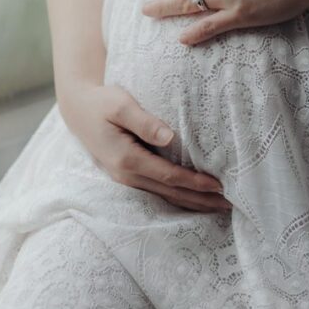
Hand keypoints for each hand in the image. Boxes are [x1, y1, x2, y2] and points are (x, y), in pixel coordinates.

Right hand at [57, 81, 231, 212]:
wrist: (78, 109)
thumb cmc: (101, 102)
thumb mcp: (120, 104)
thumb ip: (144, 121)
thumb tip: (169, 137)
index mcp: (126, 160)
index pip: (169, 177)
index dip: (195, 183)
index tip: (219, 186)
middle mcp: (126, 176)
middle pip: (170, 193)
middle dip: (200, 200)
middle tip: (230, 206)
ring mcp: (125, 179)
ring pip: (165, 196)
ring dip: (192, 202)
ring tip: (219, 207)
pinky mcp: (127, 175)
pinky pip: (158, 191)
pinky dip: (178, 196)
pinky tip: (194, 198)